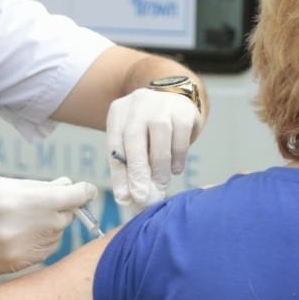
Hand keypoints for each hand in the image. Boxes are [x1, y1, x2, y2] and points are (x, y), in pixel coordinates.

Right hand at [0, 176, 96, 275]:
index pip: (75, 197)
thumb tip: (66, 184)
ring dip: (49, 226)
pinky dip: (39, 242)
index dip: (83, 191)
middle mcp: (34, 227)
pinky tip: (17, 236)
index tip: (86, 191)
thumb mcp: (2, 184)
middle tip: (38, 204)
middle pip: (66, 216)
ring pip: (57, 235)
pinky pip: (45, 251)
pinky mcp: (23, 265)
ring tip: (20, 222)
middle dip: (60, 208)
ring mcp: (30, 250)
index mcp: (30, 202)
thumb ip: (38, 186)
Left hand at [107, 88, 200, 207]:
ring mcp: (162, 105)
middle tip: (143, 197)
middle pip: (134, 140)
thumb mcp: (132, 140)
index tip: (125, 198)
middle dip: (138, 172)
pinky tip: (175, 169)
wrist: (174, 101)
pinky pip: (181, 140)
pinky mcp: (183, 111)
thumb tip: (127, 198)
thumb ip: (128, 167)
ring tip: (161, 184)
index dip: (119, 174)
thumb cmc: (148, 129)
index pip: (114, 146)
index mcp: (119, 113)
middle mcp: (138, 104)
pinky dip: (178, 160)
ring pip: (160, 140)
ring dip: (160, 169)